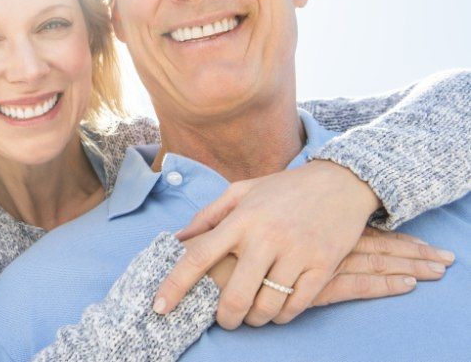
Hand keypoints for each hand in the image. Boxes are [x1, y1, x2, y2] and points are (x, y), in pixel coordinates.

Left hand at [151, 160, 456, 328]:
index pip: (199, 256)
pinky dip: (283, 315)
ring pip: (266, 307)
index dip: (175, 285)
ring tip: (253, 312)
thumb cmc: (284, 188)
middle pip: (235, 296)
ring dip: (256, 318)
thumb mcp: (242, 190)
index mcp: (240, 218)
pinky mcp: (323, 265)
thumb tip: (178, 240)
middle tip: (225, 319)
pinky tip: (278, 308)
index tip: (159, 307)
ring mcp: (296, 252)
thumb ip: (208, 216)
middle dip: (226, 317)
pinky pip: (296, 306)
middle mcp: (266, 236)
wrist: (341, 182)